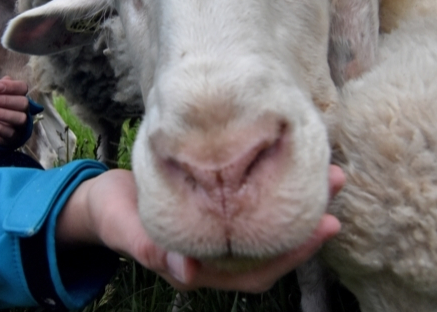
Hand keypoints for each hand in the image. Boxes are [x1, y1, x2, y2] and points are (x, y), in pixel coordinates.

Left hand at [0, 77, 30, 145]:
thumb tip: (6, 79)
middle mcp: (21, 110)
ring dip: (2, 113)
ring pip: (20, 119)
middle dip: (5, 100)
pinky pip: (10, 133)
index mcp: (16, 95)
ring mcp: (18, 125)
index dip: (11, 86)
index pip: (22, 88)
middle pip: (23, 103)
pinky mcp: (12, 139)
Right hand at [58, 166, 344, 292]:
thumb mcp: (127, 230)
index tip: (325, 225)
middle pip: (272, 247)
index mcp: (201, 270)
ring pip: (266, 224)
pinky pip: (253, 204)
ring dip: (296, 200)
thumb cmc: (113, 215)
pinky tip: (293, 165)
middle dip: (307, 220)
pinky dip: (274, 187)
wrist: (100, 200)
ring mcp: (219, 234)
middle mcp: (218, 257)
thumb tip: (184, 272)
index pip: (257, 270)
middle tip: (336, 182)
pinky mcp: (217, 209)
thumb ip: (151, 250)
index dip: (293, 253)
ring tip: (327, 170)